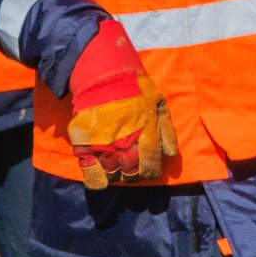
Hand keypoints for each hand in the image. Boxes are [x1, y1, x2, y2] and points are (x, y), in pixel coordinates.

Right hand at [64, 20, 177, 186]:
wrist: (102, 75)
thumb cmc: (134, 88)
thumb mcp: (158, 103)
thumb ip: (166, 130)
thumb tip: (170, 153)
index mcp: (145, 133)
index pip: (151, 165)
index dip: (151, 171)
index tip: (148, 170)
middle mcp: (125, 142)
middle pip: (132, 173)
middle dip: (134, 175)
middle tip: (132, 170)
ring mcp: (104, 145)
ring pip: (114, 175)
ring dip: (117, 175)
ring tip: (117, 168)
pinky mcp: (84, 146)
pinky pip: (91, 174)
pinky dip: (97, 180)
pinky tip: (101, 177)